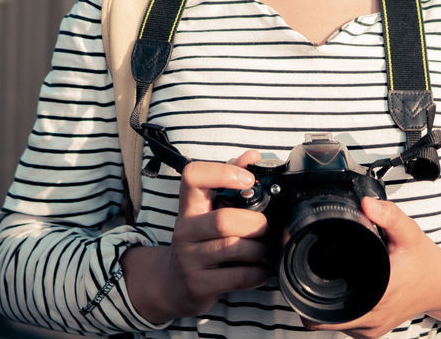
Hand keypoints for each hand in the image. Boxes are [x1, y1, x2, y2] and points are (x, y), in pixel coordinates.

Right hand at [127, 150, 270, 322]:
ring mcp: (189, 259)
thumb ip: (230, 182)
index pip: (193, 177)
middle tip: (266, 228)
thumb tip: (252, 156)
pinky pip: (238, 276)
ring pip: (234, 248)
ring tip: (265, 251)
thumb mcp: (209, 211)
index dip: (222, 173)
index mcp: (190, 207)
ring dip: (260, 250)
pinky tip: (261, 269)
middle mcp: (185, 231)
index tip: (248, 180)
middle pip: (224, 220)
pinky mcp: (199, 285)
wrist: (174, 285)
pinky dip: (258, 272)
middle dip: (256, 224)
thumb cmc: (200, 240)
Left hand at [303, 196, 440, 338]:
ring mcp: (373, 328)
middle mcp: (374, 318)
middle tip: (311, 272)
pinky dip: (338, 313)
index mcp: (378, 296)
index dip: (311, 291)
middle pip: (325, 318)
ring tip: (325, 281)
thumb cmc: (424, 261)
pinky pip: (346, 327)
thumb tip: (365, 203)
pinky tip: (340, 293)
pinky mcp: (374, 332)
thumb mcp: (408, 233)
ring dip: (324, 307)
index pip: (331, 306)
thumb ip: (388, 215)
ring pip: (333, 325)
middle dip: (312, 297)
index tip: (306, 272)